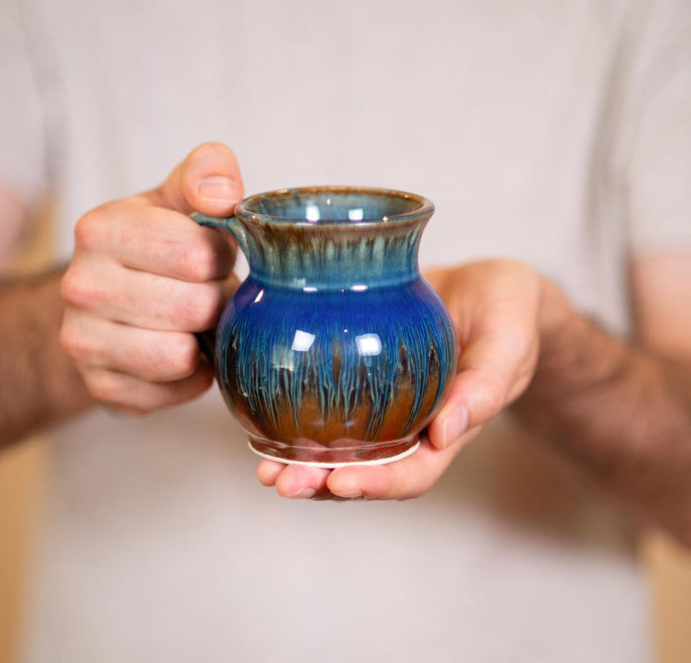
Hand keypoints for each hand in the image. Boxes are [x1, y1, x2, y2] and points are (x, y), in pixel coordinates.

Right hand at [59, 143, 243, 413]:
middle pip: (194, 307)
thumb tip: (224, 195)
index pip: (195, 254)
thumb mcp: (181, 196)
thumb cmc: (161, 243)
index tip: (210, 254)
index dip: (220, 257)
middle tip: (207, 292)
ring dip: (204, 341)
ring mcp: (83, 342)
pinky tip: (181, 350)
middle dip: (216, 301)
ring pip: (180, 356)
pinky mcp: (101, 387)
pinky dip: (192, 376)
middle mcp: (80, 286)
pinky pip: (174, 391)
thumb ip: (207, 174)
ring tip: (193, 322)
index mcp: (101, 229)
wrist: (114, 297)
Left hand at [257, 260, 570, 499]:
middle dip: (324, 483)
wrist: (487, 288)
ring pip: (342, 446)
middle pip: (367, 470)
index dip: (377, 484)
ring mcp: (386, 402)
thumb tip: (446, 432)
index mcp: (450, 427)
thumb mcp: (507, 341)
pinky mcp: (363, 373)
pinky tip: (266, 420)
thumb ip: (487, 384)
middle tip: (282, 483)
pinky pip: (330, 404)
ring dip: (304, 463)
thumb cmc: (507, 314)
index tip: (339, 483)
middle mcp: (412, 424)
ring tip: (264, 469)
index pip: (413, 472)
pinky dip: (298, 418)